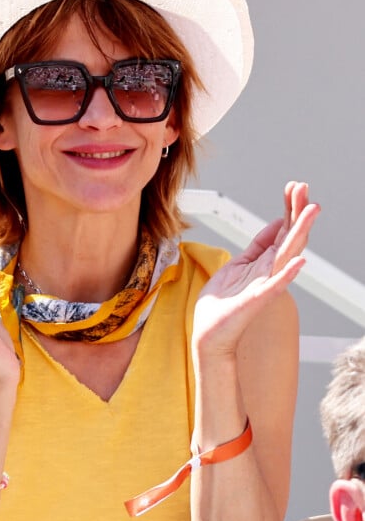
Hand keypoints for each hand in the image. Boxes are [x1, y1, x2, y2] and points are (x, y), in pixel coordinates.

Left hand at [192, 181, 319, 355]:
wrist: (209, 333)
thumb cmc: (222, 303)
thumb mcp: (238, 264)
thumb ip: (258, 246)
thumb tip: (276, 224)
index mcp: (263, 262)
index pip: (282, 230)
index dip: (288, 208)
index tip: (293, 187)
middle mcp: (269, 271)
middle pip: (289, 236)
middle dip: (296, 211)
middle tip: (303, 187)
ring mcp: (265, 285)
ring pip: (287, 254)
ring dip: (299, 232)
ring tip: (311, 211)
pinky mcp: (256, 300)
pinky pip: (275, 286)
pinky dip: (288, 273)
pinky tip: (299, 261)